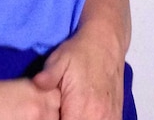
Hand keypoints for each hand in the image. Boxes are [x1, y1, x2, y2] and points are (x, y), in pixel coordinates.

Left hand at [32, 0, 130, 119]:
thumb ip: (48, 76)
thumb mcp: (59, 59)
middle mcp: (99, 116)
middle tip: (58, 110)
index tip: (50, 116)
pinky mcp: (115, 115)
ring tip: (69, 110)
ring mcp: (109, 117)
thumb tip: (38, 83)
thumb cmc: (82, 51)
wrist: (106, 41)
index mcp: (82, 107)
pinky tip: (81, 113)